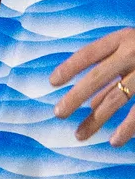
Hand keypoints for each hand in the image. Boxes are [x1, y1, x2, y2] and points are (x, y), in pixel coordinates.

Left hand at [51, 27, 134, 144]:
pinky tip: (115, 141)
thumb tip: (89, 102)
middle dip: (75, 96)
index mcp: (126, 37)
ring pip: (117, 97)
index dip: (70, 66)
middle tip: (57, 113)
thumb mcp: (133, 49)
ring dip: (96, 118)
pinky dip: (127, 127)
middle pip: (98, 76)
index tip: (52, 82)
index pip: (91, 52)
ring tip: (80, 136)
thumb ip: (113, 69)